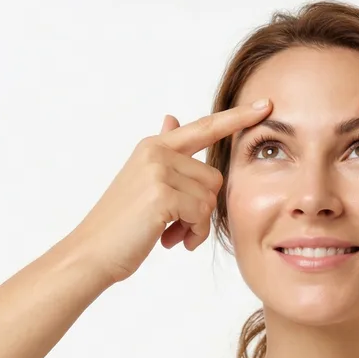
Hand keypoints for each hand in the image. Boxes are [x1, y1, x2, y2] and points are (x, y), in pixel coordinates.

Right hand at [68, 99, 272, 283]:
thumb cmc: (122, 224)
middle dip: (201, 209)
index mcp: (154, 146)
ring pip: (210, 198)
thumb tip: (172, 116)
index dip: (237, 117)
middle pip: (215, 177)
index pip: (205, 127)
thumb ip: (165, 152)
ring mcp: (158, 171)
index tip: (266, 104)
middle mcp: (157, 152)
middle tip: (174, 226)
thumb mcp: (142, 180)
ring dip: (196, 225)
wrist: (92, 252)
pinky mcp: (162, 195)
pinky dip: (193, 234)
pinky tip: (169, 240)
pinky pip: (202, 215)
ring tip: (169, 233)